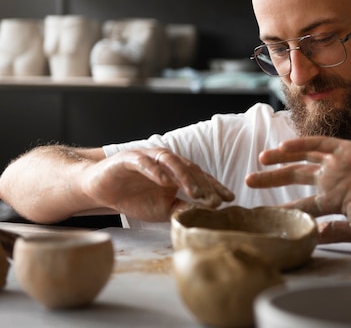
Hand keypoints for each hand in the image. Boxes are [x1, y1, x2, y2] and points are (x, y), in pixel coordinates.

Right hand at [83, 148, 234, 221]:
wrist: (100, 189)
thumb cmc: (134, 198)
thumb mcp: (163, 208)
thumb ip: (182, 208)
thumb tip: (206, 213)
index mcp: (177, 172)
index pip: (200, 178)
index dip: (215, 187)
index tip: (230, 199)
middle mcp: (166, 161)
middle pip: (190, 169)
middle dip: (204, 184)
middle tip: (216, 199)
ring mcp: (149, 157)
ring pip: (171, 161)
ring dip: (184, 176)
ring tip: (195, 191)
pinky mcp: (130, 158)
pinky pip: (145, 162)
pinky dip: (155, 170)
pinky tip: (165, 181)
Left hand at [246, 137, 350, 242]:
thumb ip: (333, 232)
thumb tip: (308, 236)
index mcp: (333, 203)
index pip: (300, 205)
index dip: (281, 208)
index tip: (260, 214)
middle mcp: (331, 182)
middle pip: (294, 179)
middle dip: (271, 180)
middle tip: (248, 181)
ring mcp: (338, 165)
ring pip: (303, 159)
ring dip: (281, 159)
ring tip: (261, 159)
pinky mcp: (348, 150)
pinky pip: (320, 144)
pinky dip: (302, 144)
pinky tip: (284, 146)